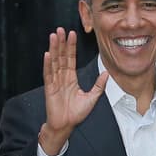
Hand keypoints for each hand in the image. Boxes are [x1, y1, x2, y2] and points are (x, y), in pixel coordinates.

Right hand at [38, 27, 108, 154]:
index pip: (71, 58)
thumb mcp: (92, 97)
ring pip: (54, 62)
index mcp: (71, 78)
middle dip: (62, 43)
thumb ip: (99, 85)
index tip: (72, 34)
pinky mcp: (50, 88)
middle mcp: (62, 77)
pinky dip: (48, 64)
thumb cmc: (76, 113)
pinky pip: (49, 74)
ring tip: (54, 36)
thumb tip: (107, 73)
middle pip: (61, 56)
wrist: (66, 125)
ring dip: (54, 49)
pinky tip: (48, 54)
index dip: (71, 46)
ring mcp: (55, 82)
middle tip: (61, 29)